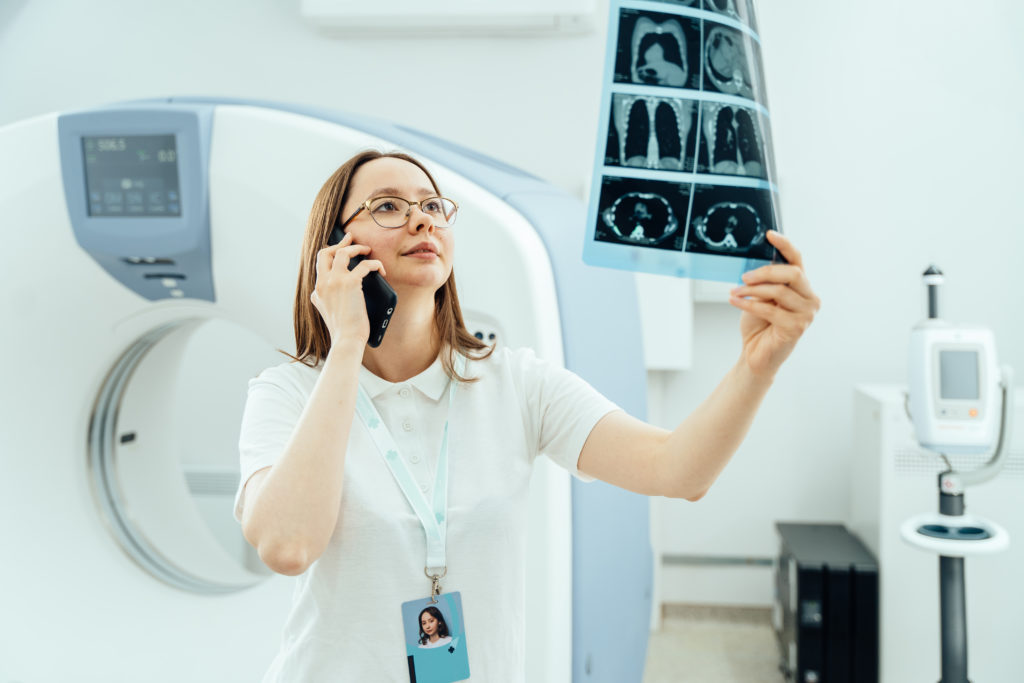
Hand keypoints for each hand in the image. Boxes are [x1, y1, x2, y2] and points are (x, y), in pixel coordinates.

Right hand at [310, 232, 386, 347]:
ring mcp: (335, 281)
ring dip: (357, 248)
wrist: (346, 340)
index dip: (331, 253)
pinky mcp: (350, 283)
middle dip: (340, 243)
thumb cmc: (343, 331)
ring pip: (344, 253)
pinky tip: (381, 270)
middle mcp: (323, 283)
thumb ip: (326, 298)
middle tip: (351, 238)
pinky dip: (375, 264)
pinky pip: (365, 265)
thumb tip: (340, 290)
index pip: (320, 264)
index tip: (340, 248)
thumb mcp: (327, 312)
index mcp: (317, 290)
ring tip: (367, 250)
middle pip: (326, 252)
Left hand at [728, 231, 819, 378]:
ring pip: (779, 291)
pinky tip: (735, 301)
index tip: (769, 234)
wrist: (756, 353)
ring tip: (736, 292)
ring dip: (752, 290)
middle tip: (744, 276)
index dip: (784, 245)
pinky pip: (771, 309)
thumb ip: (764, 281)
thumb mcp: (760, 296)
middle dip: (765, 271)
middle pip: (792, 273)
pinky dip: (749, 304)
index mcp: (802, 286)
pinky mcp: (797, 327)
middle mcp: (809, 298)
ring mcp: (806, 314)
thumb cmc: (759, 324)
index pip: (797, 259)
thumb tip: (753, 264)